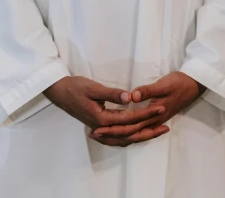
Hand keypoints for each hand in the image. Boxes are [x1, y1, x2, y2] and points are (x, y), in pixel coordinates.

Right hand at [43, 76, 165, 137]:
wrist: (59, 92)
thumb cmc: (75, 87)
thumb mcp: (93, 87)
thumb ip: (112, 94)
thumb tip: (131, 98)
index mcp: (102, 119)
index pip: (130, 119)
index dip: (146, 114)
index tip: (160, 108)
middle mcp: (102, 128)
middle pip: (130, 134)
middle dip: (149, 129)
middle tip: (165, 124)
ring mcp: (100, 129)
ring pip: (124, 138)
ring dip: (141, 136)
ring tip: (157, 132)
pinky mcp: (99, 127)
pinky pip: (118, 137)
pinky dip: (130, 137)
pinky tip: (137, 134)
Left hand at [89, 71, 205, 146]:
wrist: (194, 84)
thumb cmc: (179, 82)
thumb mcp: (163, 84)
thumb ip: (148, 91)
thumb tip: (132, 97)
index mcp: (153, 114)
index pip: (130, 127)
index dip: (113, 129)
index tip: (97, 129)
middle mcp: (153, 121)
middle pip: (130, 134)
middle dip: (111, 135)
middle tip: (94, 135)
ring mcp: (155, 120)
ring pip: (134, 134)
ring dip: (119, 135)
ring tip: (103, 135)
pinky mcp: (156, 116)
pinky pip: (139, 129)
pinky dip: (129, 132)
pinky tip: (122, 129)